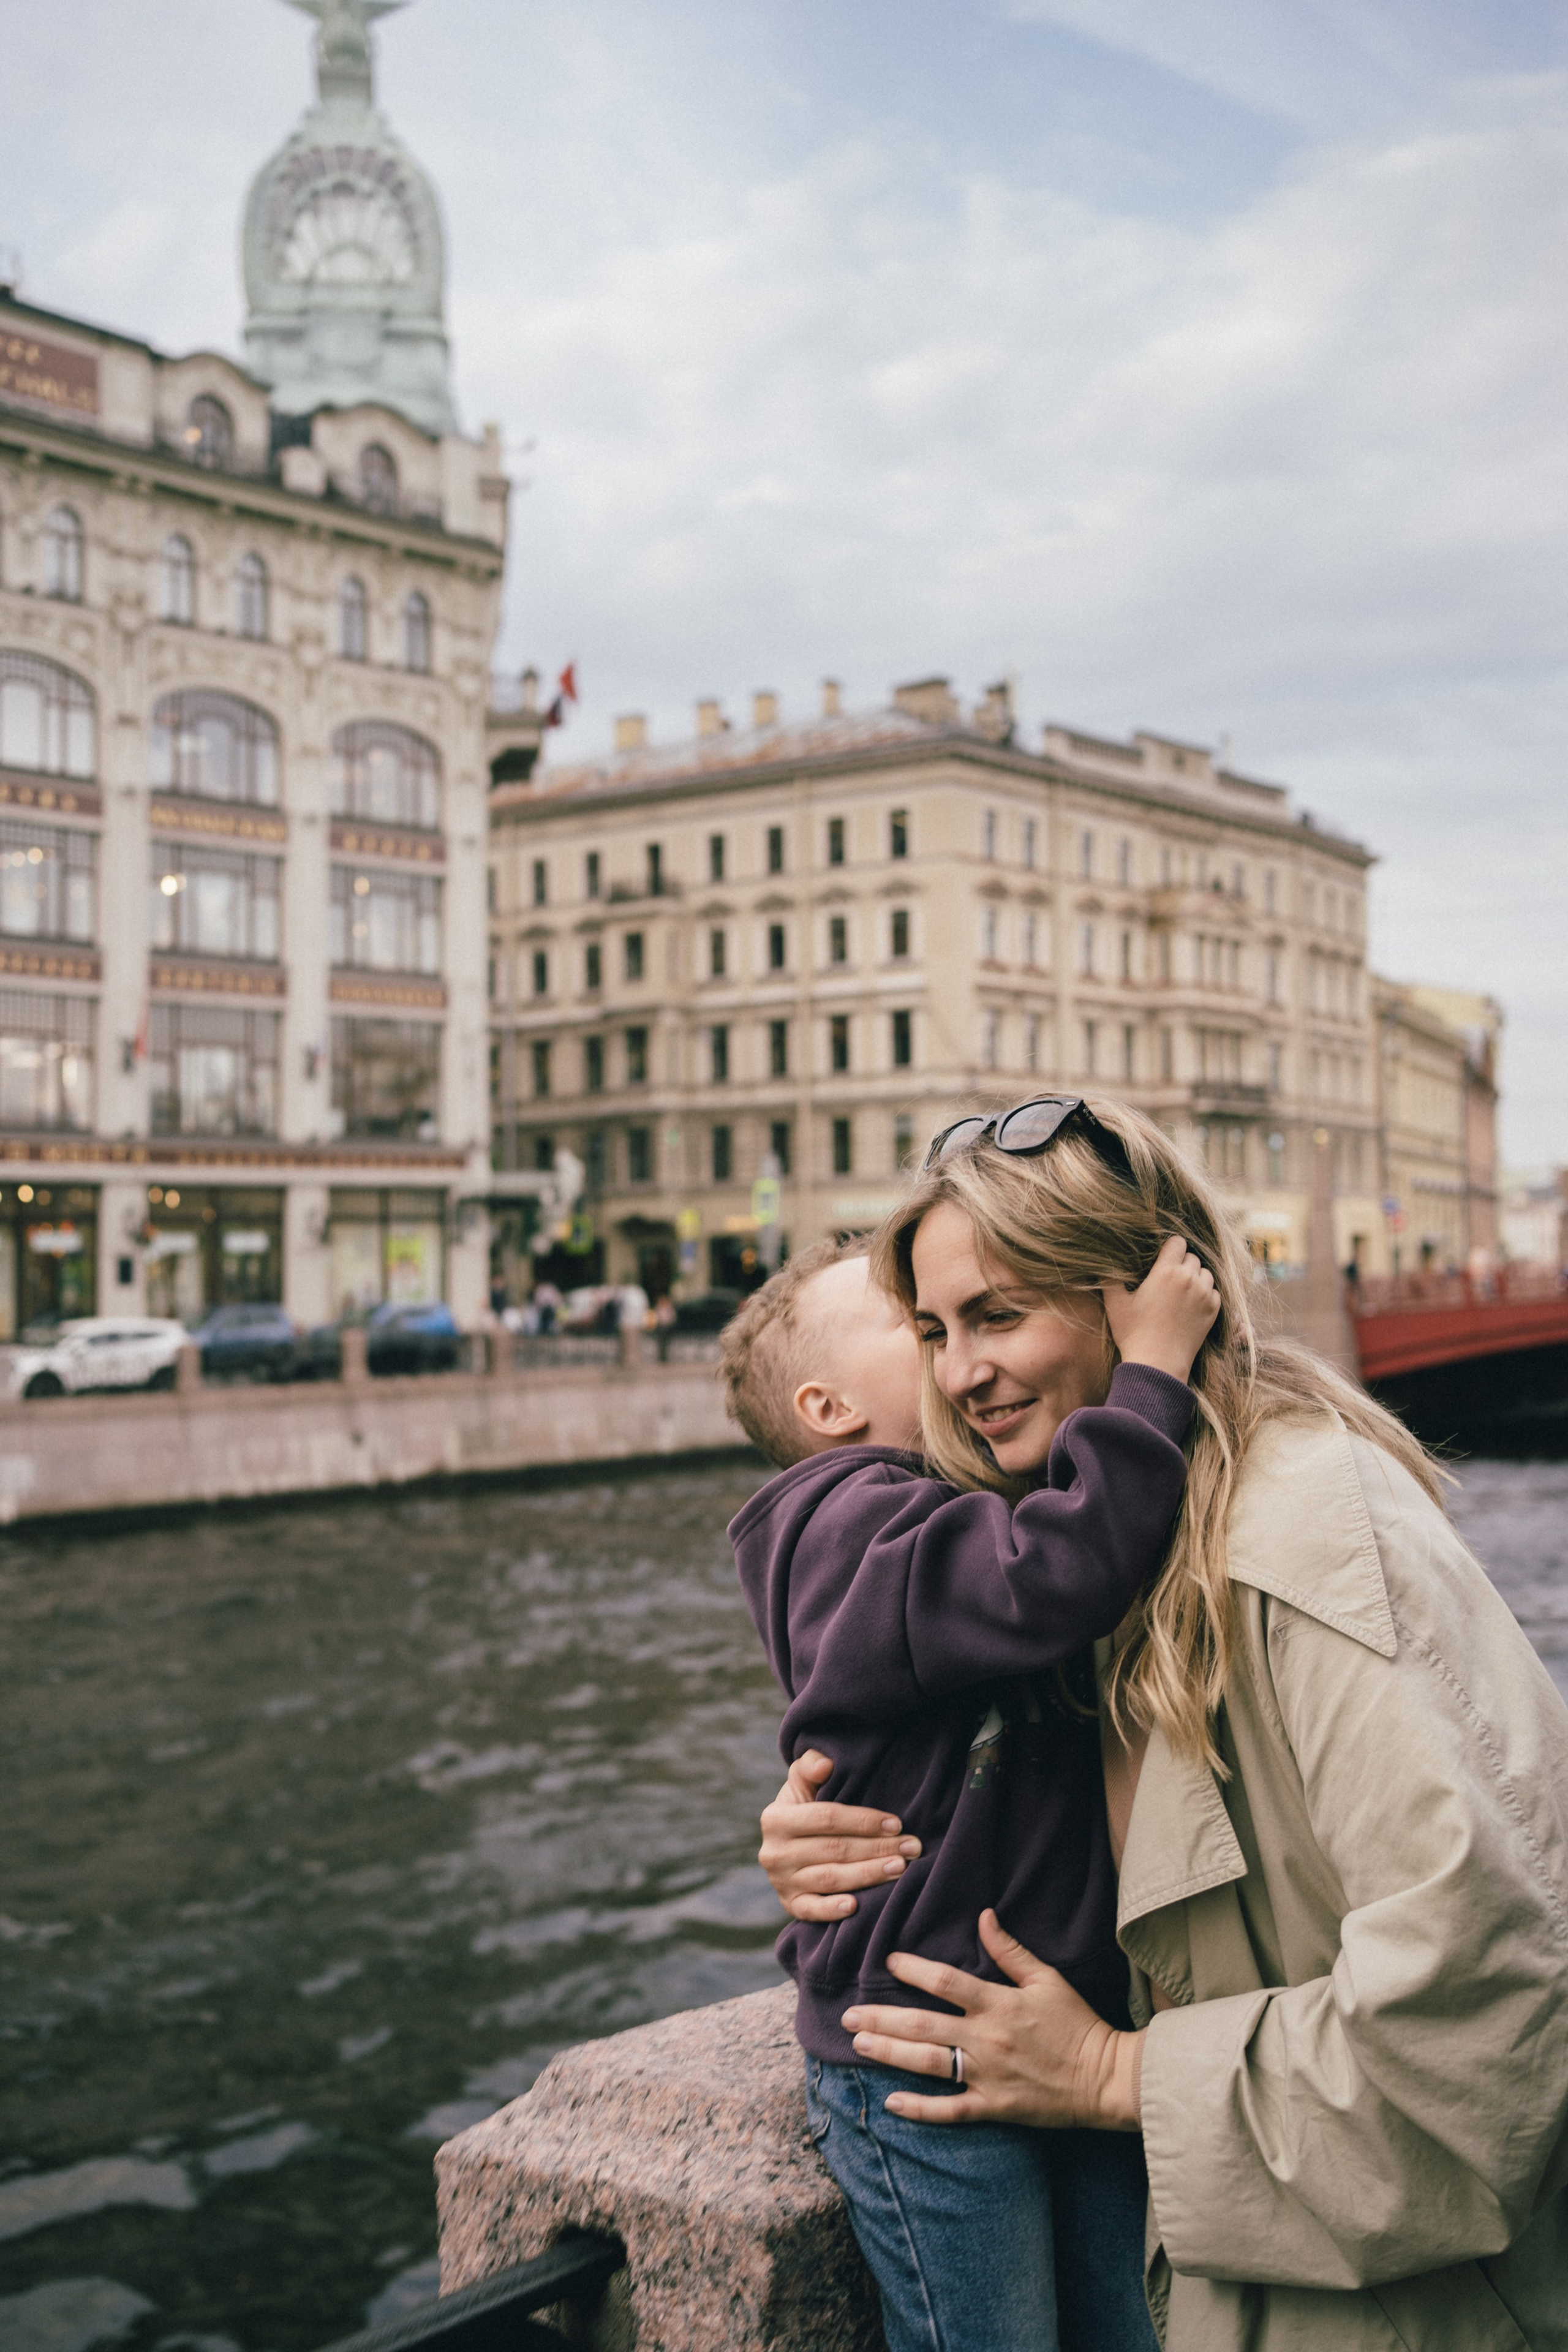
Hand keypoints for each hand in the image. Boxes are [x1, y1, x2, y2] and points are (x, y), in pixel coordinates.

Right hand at [758, 1749, 921, 1921]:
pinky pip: (811, 1911)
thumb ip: (810, 1767)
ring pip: (830, 1879)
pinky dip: (833, 1910)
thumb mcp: (801, 1784)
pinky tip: (857, 1906)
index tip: (896, 1823)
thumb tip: (826, 1764)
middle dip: (878, 1848)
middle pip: (834, 1850)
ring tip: (900, 1868)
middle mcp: (774, 1852)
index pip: (827, 1818)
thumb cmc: (805, 1808)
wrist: (787, 1845)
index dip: (863, 1820)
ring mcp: (781, 1882)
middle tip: (912, 1847)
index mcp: (776, 1818)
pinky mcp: (790, 1905)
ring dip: (868, 1874)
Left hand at [842, 1909, 1144, 2129]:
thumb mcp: (1047, 1979)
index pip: (945, 1982)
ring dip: (890, 2054)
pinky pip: (950, 2111)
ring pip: (928, 2065)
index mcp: (999, 2004)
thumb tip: (983, 1916)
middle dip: (882, 2018)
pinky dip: (919, 2109)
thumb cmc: (1078, 2023)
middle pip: (923, 2026)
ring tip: (858, 2044)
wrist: (1106, 2078)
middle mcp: (987, 2039)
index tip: (887, 1962)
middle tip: (848, 2014)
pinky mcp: (995, 2107)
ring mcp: (989, 2076)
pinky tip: (891, 2103)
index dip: (913, 1970)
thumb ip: (1011, 1950)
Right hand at [1103, 1233, 1218, 1383]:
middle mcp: (1189, 1279)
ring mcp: (1204, 1295)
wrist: (1158, 1364)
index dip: (1169, 1248)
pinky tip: (1190, 1305)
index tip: (1161, 1259)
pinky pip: (1214, 1291)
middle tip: (1167, 1280)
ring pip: (1205, 1273)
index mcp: (1166, 1271)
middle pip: (1191, 1257)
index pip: (1177, 1242)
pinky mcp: (1213, 1310)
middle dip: (1180, 1264)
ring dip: (1195, 1277)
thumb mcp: (1114, 1304)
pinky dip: (1205, 1294)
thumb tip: (1102, 1263)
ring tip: (1180, 1291)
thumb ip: (1108, 1278)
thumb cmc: (1133, 1333)